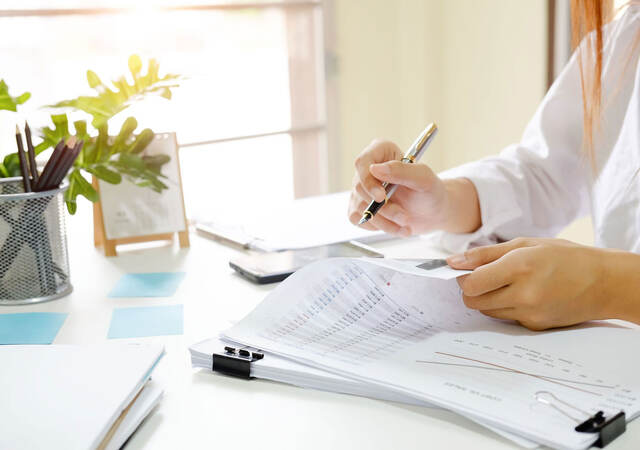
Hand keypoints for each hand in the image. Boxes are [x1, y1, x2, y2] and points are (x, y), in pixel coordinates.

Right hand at [347, 139, 450, 235]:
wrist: (432, 213)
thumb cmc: (430, 191)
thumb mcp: (424, 178)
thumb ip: (402, 170)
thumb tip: (375, 169)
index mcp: (382, 152)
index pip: (362, 162)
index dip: (368, 180)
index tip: (381, 196)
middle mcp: (368, 170)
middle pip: (360, 188)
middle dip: (383, 208)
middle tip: (404, 216)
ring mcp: (362, 190)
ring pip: (361, 208)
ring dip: (385, 221)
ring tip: (405, 222)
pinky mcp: (361, 208)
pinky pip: (360, 221)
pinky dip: (380, 227)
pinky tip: (396, 226)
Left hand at [447, 238, 609, 330]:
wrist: (603, 283)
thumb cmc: (565, 257)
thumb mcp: (525, 244)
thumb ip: (485, 254)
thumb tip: (453, 262)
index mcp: (519, 267)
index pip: (471, 284)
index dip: (463, 278)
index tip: (467, 271)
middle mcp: (523, 294)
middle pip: (473, 301)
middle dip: (471, 290)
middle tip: (484, 277)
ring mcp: (529, 313)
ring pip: (487, 311)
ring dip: (487, 298)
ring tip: (507, 283)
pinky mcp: (534, 326)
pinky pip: (506, 318)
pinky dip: (506, 306)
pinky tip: (524, 294)